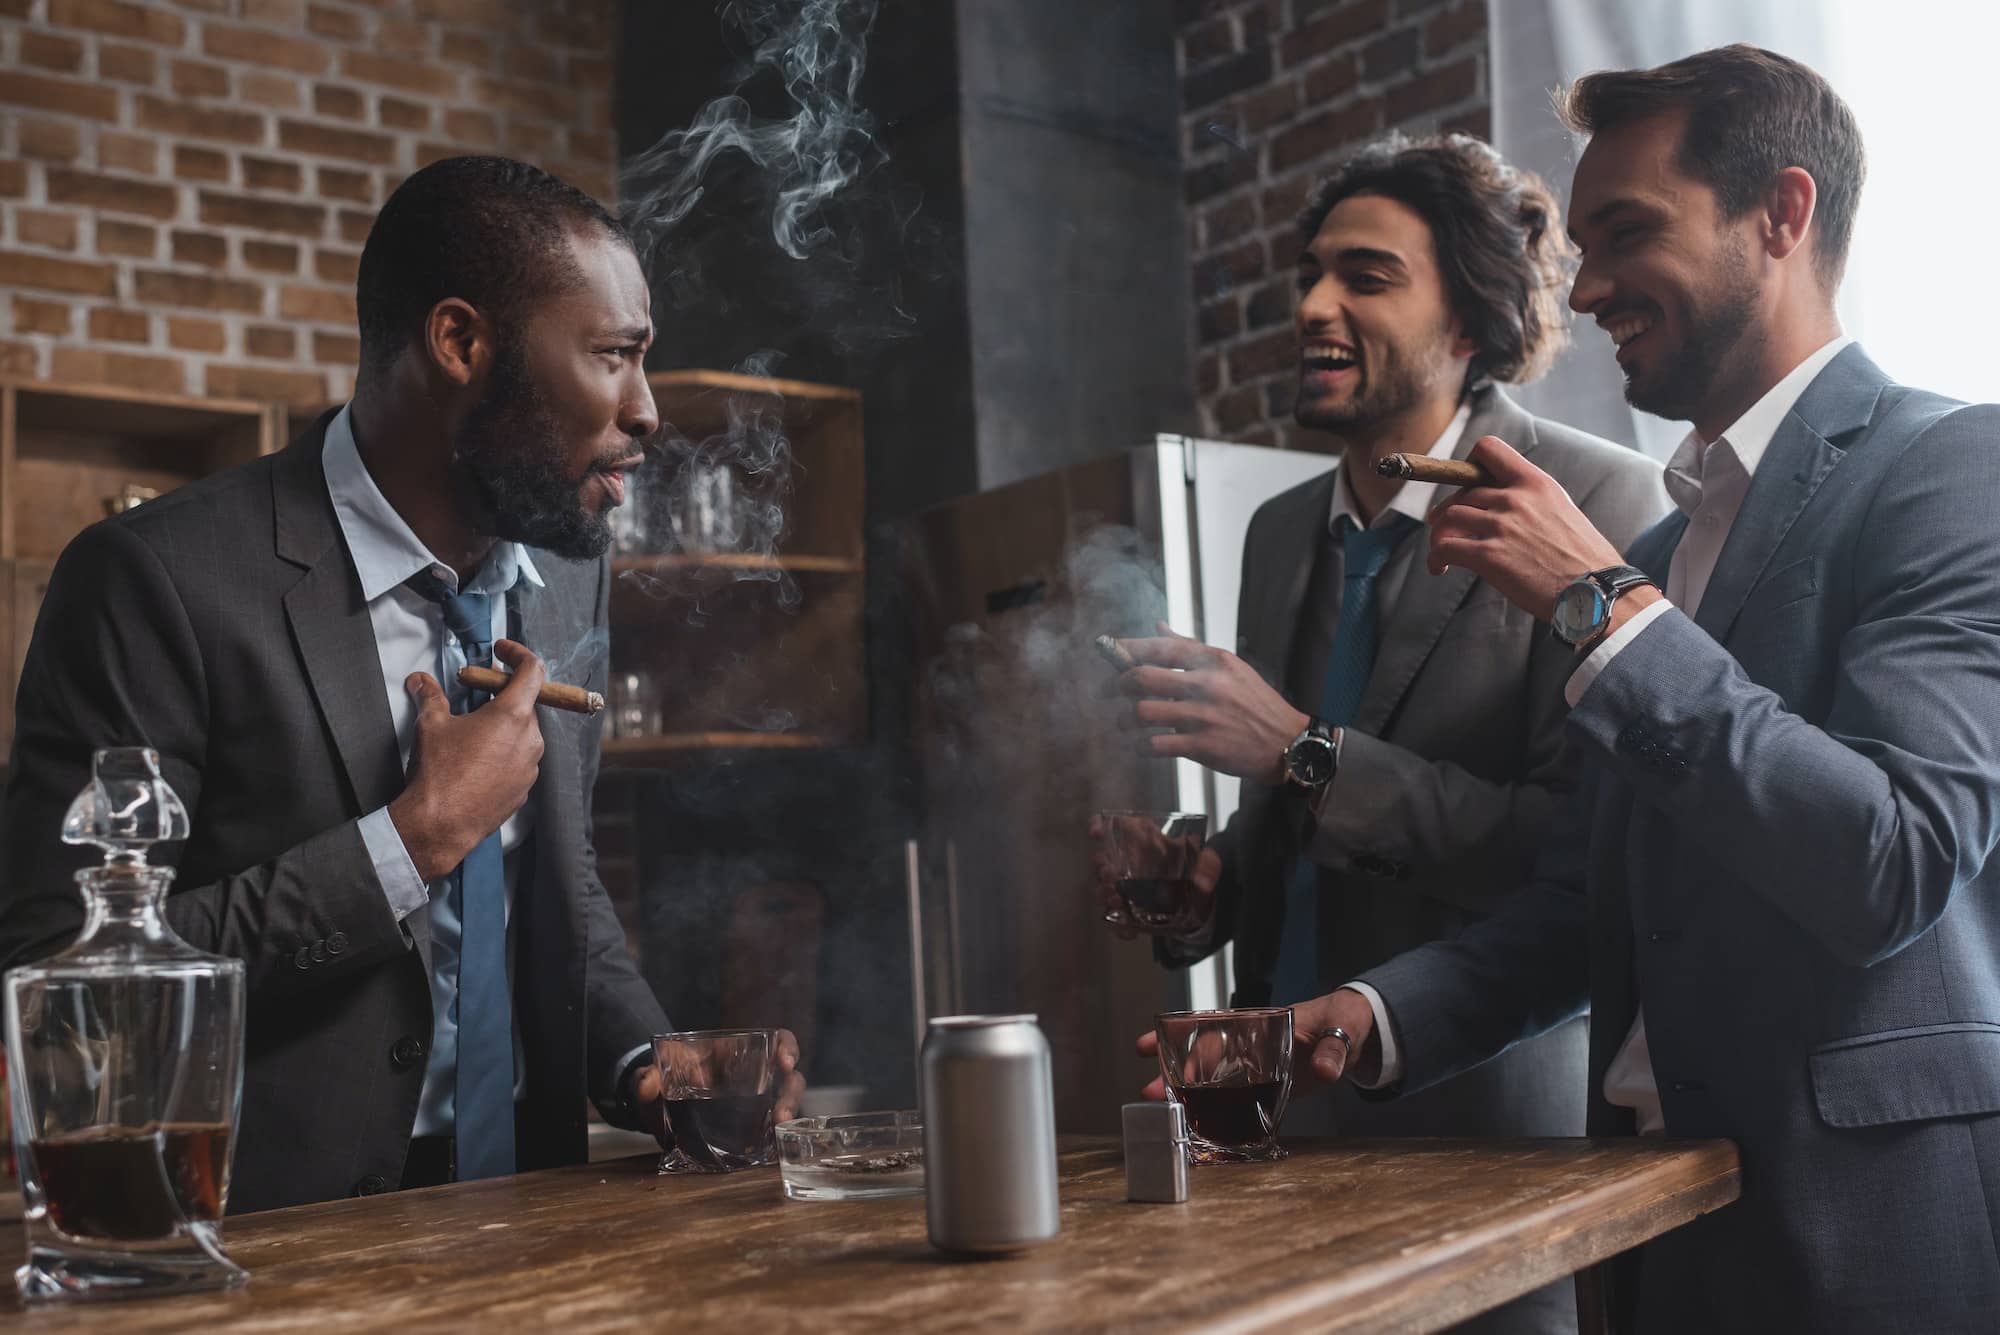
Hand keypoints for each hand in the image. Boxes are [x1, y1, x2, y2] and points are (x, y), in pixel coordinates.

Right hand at [388, 638, 545, 881]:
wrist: (440, 824)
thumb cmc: (439, 771)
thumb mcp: (431, 724)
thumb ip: (430, 695)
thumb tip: (420, 680)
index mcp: (513, 715)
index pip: (533, 671)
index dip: (519, 654)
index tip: (502, 650)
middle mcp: (531, 739)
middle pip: (526, 703)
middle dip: (502, 694)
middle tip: (476, 693)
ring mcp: (531, 767)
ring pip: (523, 733)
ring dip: (503, 725)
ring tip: (473, 730)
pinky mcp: (525, 789)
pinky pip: (519, 759)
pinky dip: (503, 751)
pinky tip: (477, 759)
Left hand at [629, 1028, 807, 1150]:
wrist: (656, 1107)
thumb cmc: (662, 1081)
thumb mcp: (652, 1075)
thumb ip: (646, 1077)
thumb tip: (645, 1085)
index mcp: (736, 1053)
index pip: (774, 1041)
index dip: (786, 1047)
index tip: (785, 1062)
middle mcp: (753, 1076)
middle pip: (789, 1077)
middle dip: (791, 1093)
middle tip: (780, 1114)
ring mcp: (754, 1104)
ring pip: (784, 1104)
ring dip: (786, 1117)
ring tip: (777, 1132)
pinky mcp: (748, 1129)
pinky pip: (770, 1132)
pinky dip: (775, 1141)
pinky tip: (772, 1151)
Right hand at [1089, 812, 1220, 940]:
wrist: (1199, 901)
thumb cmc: (1197, 870)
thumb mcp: (1207, 862)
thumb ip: (1208, 866)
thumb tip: (1203, 882)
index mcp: (1144, 840)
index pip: (1115, 827)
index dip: (1100, 826)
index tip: (1096, 832)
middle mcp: (1128, 861)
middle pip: (1102, 860)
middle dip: (1102, 868)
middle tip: (1111, 876)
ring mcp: (1124, 887)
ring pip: (1102, 888)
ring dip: (1104, 895)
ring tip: (1117, 901)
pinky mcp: (1127, 909)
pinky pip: (1114, 919)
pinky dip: (1118, 926)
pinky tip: (1129, 931)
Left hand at [1109, 624, 1307, 785]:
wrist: (1286, 743)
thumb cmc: (1256, 704)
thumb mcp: (1230, 667)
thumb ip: (1191, 647)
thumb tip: (1158, 625)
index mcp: (1214, 661)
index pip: (1161, 647)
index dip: (1129, 648)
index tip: (1110, 649)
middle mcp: (1207, 685)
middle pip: (1143, 677)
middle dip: (1116, 684)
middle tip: (1108, 691)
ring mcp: (1203, 716)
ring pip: (1143, 712)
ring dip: (1123, 719)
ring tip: (1121, 723)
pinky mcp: (1202, 746)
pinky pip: (1156, 744)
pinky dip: (1140, 746)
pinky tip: (1139, 746)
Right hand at [1130, 986, 1380, 1098]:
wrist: (1360, 1033)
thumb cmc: (1345, 1018)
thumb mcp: (1343, 1026)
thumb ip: (1333, 1048)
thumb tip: (1323, 1069)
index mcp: (1263, 1023)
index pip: (1220, 1032)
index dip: (1194, 1045)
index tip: (1169, 1057)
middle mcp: (1253, 1044)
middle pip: (1205, 1057)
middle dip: (1173, 1071)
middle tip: (1148, 1092)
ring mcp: (1259, 1067)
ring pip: (1215, 1079)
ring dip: (1187, 1093)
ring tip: (1159, 1109)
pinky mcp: (1270, 1087)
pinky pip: (1238, 1099)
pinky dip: (1217, 1111)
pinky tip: (1199, 1125)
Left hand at [1425, 435, 1626, 619]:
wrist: (1596, 591)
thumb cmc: (1584, 559)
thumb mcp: (1562, 511)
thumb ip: (1531, 501)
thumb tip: (1500, 505)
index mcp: (1536, 483)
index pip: (1490, 449)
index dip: (1468, 464)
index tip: (1466, 485)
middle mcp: (1516, 498)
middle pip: (1462, 492)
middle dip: (1450, 509)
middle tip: (1445, 526)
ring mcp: (1501, 526)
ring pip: (1448, 517)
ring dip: (1439, 534)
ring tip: (1442, 551)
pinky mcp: (1489, 556)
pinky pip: (1444, 547)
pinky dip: (1435, 557)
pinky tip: (1439, 567)